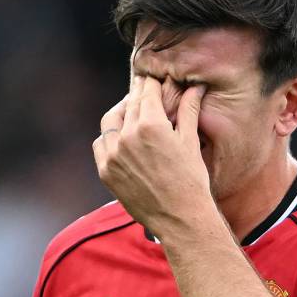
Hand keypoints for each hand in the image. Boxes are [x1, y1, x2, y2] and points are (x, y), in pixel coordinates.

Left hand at [93, 76, 212, 238]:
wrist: (179, 218)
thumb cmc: (191, 180)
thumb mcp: (190, 142)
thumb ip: (188, 110)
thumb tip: (195, 87)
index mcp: (151, 125)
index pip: (147, 92)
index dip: (151, 83)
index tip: (153, 79)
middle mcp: (127, 136)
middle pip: (129, 105)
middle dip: (137, 96)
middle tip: (143, 92)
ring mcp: (113, 155)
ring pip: (110, 122)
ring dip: (120, 114)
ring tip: (130, 114)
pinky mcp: (106, 172)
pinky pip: (101, 145)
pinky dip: (109, 137)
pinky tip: (119, 137)